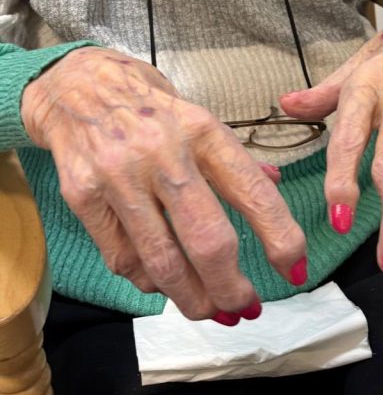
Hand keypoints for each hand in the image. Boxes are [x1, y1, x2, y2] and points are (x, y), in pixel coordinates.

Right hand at [21, 47, 305, 320]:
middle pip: (208, 241)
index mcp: (201, 129)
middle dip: (232, 288)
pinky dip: (150, 282)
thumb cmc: (148, 103)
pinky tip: (164, 285)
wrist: (75, 83)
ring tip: (211, 311)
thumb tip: (275, 185)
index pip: (253, 191)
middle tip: (245, 308)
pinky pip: (123, 259)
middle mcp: (162, 152)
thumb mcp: (198, 115)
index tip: (295, 268)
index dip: (281, 237)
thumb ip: (234, 156)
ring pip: (163, 262)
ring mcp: (118, 175)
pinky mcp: (82, 196)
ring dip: (194, 299)